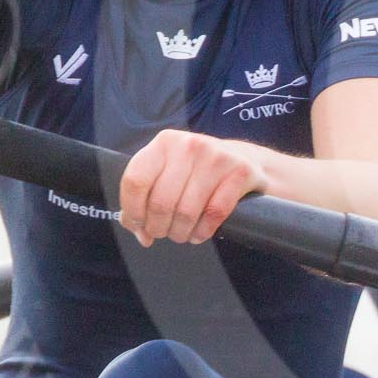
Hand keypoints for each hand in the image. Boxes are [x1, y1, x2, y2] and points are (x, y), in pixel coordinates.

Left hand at [118, 130, 268, 246]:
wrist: (244, 159)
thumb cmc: (197, 171)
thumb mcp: (168, 172)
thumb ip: (145, 196)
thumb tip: (135, 228)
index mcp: (164, 143)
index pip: (135, 181)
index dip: (132, 211)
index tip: (139, 226)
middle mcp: (188, 146)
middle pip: (160, 202)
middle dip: (158, 227)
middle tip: (162, 232)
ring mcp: (216, 157)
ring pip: (186, 212)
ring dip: (180, 233)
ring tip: (181, 234)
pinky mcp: (239, 172)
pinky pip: (213, 214)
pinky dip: (202, 232)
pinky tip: (199, 233)